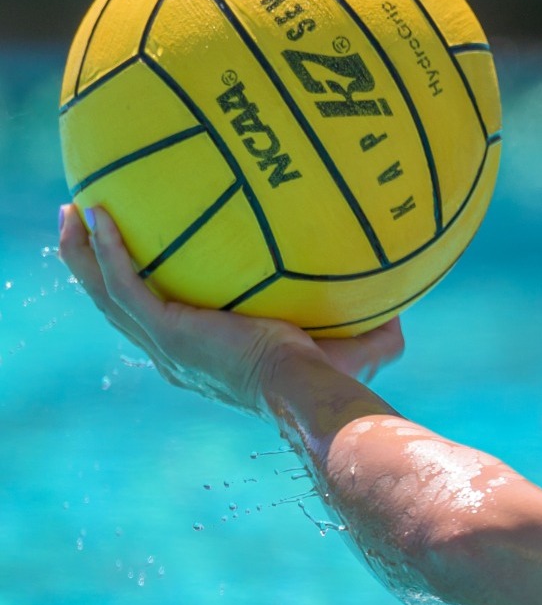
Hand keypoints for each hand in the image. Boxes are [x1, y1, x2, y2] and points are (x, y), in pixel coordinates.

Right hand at [57, 204, 405, 418]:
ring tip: (72, 212)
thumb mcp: (355, 347)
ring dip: (83, 254)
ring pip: (105, 295)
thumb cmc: (334, 380)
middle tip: (83, 223)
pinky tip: (98, 214)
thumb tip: (407, 310)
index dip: (145, 293)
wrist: (310, 392)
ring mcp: (165, 346)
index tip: (140, 259)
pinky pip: (123, 284)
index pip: (164, 323)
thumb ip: (373, 329)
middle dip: (95, 265)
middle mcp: (175, 356)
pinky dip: (107, 251)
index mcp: (204, 358)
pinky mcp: (165, 332)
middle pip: (118, 306)